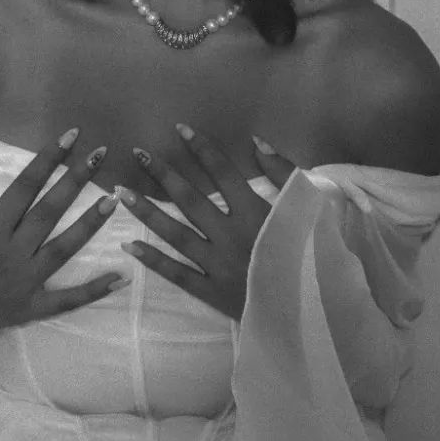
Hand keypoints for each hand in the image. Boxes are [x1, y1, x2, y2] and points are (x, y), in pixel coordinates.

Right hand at [0, 126, 124, 338]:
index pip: (25, 186)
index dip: (49, 158)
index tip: (71, 135)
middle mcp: (10, 253)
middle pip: (49, 212)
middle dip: (75, 180)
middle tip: (101, 154)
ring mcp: (24, 282)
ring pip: (64, 250)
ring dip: (90, 225)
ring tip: (114, 200)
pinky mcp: (31, 308)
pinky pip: (66, 300)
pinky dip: (94, 290)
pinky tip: (120, 276)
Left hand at [116, 125, 297, 321]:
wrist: (317, 310)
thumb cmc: (315, 255)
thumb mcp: (309, 208)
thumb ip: (284, 173)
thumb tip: (257, 141)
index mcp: (256, 212)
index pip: (223, 173)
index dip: (201, 149)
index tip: (180, 130)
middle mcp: (232, 235)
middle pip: (191, 200)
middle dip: (164, 174)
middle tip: (138, 154)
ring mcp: (219, 265)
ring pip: (176, 234)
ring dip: (148, 212)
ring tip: (121, 193)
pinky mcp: (213, 292)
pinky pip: (178, 274)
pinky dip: (153, 260)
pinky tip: (129, 245)